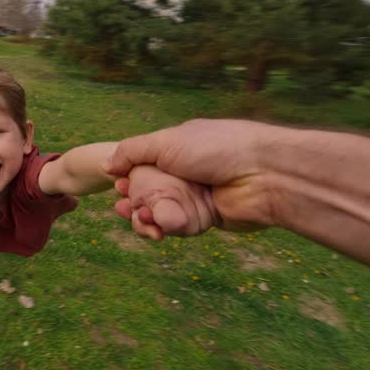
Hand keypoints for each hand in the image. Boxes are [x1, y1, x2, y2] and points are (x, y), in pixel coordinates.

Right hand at [106, 119, 277, 231]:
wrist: (263, 175)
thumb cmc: (218, 149)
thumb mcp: (167, 141)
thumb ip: (133, 151)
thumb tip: (106, 164)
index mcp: (177, 150)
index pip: (144, 166)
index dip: (128, 178)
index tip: (117, 187)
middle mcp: (185, 173)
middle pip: (148, 192)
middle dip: (132, 201)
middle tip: (123, 208)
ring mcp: (195, 196)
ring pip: (160, 212)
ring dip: (145, 217)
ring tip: (140, 218)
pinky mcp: (205, 219)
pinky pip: (177, 226)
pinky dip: (165, 227)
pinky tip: (157, 227)